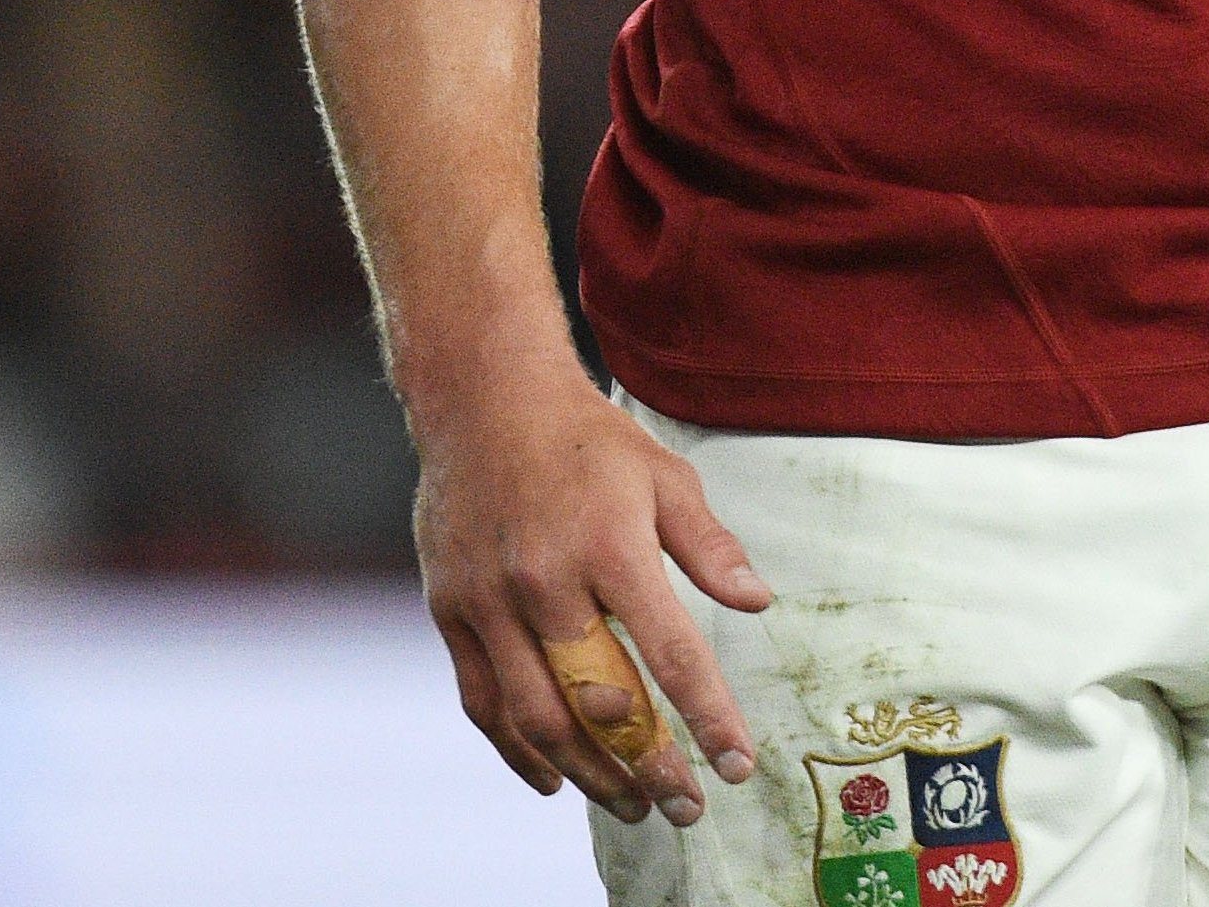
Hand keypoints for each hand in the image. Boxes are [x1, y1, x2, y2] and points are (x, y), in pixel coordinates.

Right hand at [412, 368, 769, 828]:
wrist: (484, 400)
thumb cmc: (587, 440)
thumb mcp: (664, 475)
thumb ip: (710, 546)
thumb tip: (757, 602)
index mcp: (610, 546)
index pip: (671, 653)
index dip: (707, 718)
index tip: (737, 766)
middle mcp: (545, 582)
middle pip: (601, 703)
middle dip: (650, 766)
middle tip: (686, 807)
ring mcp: (489, 602)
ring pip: (538, 718)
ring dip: (589, 776)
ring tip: (632, 809)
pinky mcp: (451, 612)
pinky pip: (483, 703)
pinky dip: (517, 752)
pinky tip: (554, 779)